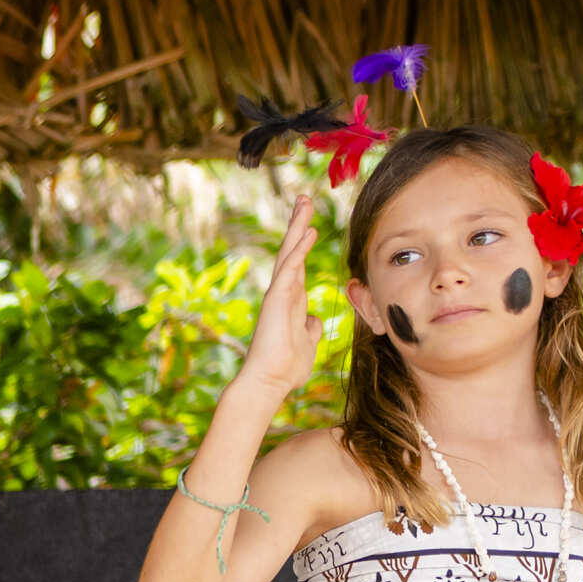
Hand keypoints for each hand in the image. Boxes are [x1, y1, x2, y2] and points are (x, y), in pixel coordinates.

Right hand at [231, 194, 323, 406]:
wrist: (268, 382)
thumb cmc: (286, 368)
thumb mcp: (307, 343)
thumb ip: (310, 327)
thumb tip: (314, 318)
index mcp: (291, 301)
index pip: (298, 265)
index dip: (303, 244)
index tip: (310, 224)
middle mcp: (283, 293)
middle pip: (292, 251)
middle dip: (298, 225)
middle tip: (304, 199)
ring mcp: (278, 294)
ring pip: (289, 253)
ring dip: (298, 227)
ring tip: (305, 202)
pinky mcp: (277, 299)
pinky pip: (290, 269)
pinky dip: (300, 249)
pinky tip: (309, 231)